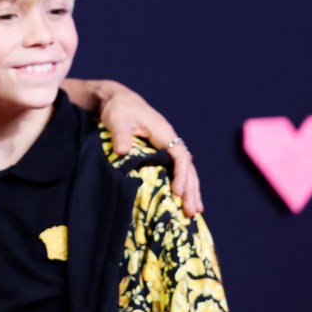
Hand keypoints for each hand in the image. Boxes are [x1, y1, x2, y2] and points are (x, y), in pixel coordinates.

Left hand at [66, 78, 202, 216]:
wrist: (118, 100)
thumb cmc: (118, 109)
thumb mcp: (116, 120)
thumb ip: (120, 135)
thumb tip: (122, 152)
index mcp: (163, 132)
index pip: (180, 156)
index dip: (181, 175)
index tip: (177, 193)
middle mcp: (170, 139)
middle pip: (187, 166)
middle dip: (191, 189)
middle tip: (192, 212)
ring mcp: (168, 145)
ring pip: (185, 169)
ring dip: (190, 189)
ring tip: (194, 212)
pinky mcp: (162, 150)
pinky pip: (177, 168)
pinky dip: (183, 183)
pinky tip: (184, 198)